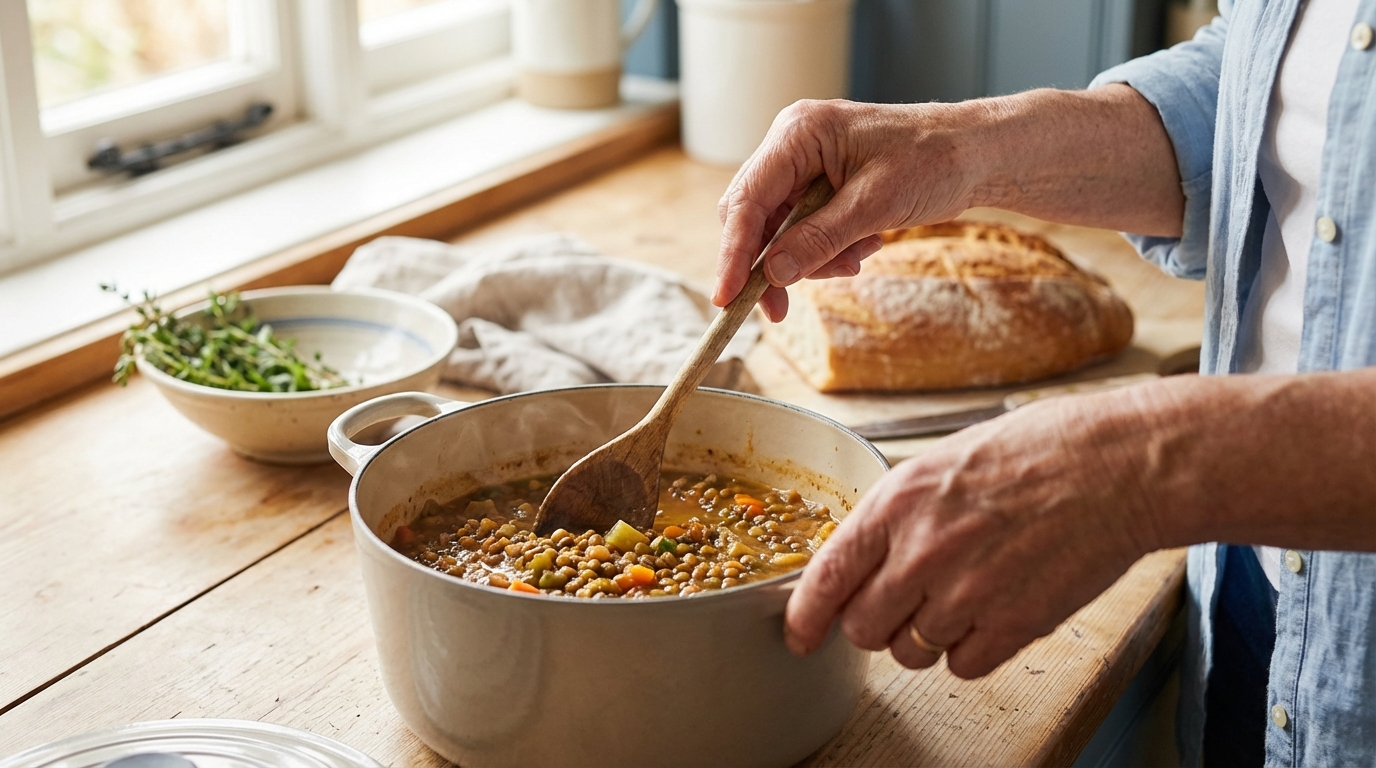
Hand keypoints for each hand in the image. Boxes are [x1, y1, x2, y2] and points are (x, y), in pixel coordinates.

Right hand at [712, 99, 984, 320]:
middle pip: (754, 217)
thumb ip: (820, 238)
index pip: (748, 200)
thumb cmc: (934, 161)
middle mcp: (793, 145)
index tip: (727, 297)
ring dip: (811, 258)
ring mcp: (805, 165)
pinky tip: (863, 245)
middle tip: (781, 308)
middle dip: (772, 263)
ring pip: (779, 230)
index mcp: (799, 133)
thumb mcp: (876, 205)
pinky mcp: (820, 186)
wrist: (976, 153)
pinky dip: (827, 250)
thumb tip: (774, 273)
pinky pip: (804, 230)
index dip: (734, 253)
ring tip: (856, 259)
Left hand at [784, 387, 1158, 677]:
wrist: (1117, 466)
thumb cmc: (1037, 450)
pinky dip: (971, 651)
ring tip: (962, 594)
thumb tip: (862, 557)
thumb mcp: (942, 460)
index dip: (804, 617)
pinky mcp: (1013, 625)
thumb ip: (897, 513)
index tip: (799, 635)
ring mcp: (967, 594)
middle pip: (862, 629)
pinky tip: (992, 611)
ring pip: (911, 653)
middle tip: (902, 602)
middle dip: (874, 624)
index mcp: (897, 503)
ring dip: (926, 636)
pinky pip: (963, 666)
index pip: (825, 579)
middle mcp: (922, 552)